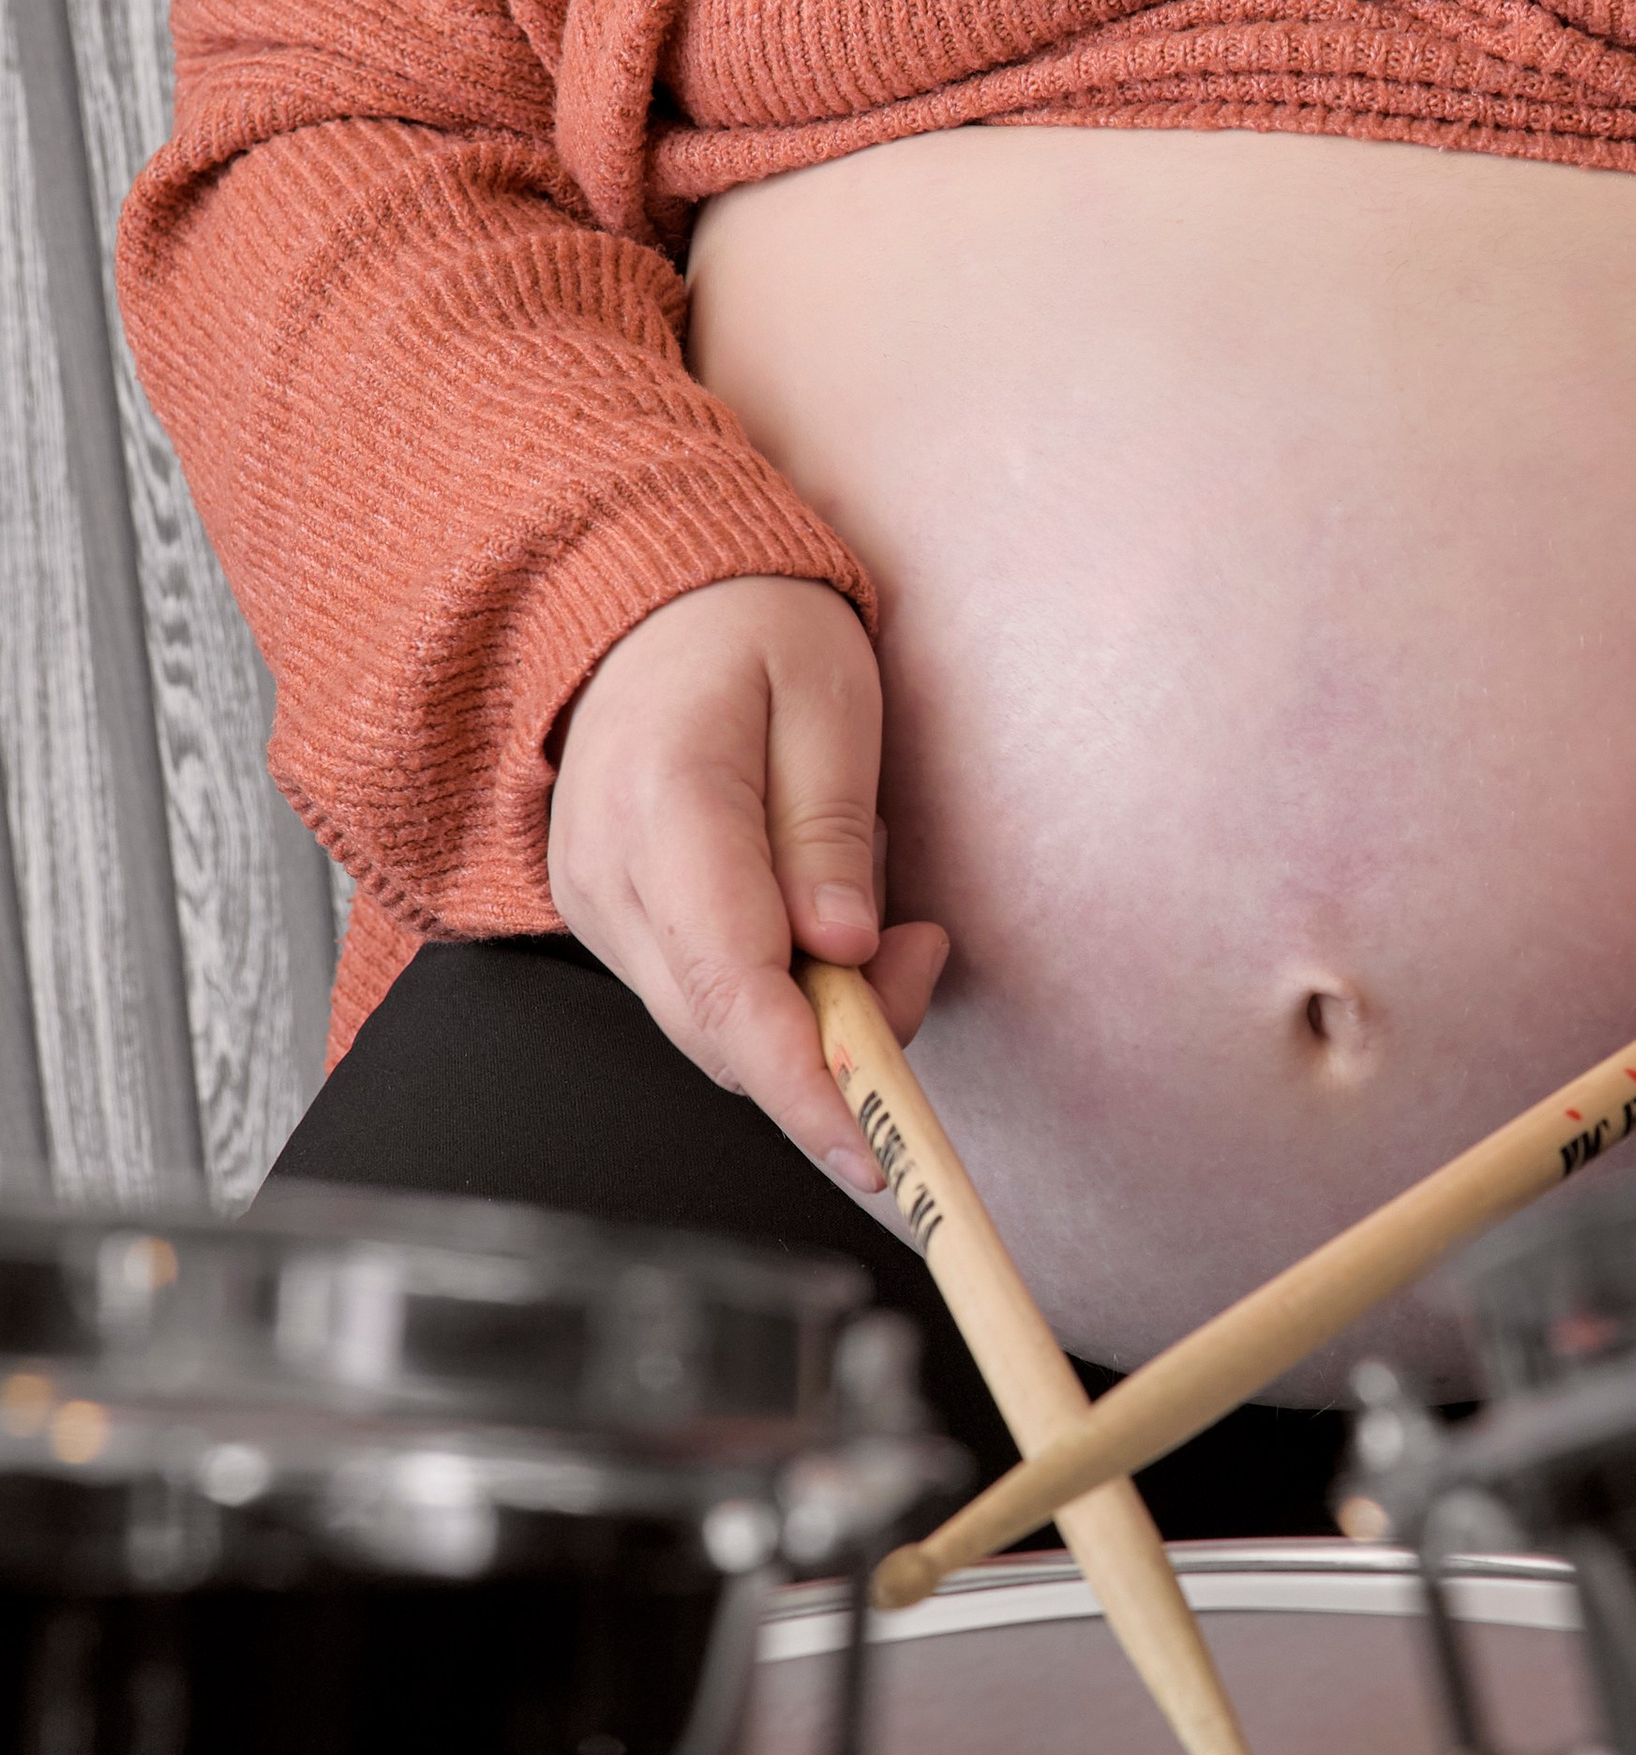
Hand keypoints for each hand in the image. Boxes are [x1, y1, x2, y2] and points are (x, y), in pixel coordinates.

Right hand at [548, 577, 947, 1192]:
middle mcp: (607, 875)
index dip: (806, 1084)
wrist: (644, 605)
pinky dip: (776, 991)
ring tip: (873, 912)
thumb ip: (833, 829)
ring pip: (714, 1029)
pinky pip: (701, 996)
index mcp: (667, 807)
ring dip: (815, 1013)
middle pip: (725, 1032)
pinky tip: (815, 918)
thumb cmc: (750, 633)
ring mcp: (594, 906)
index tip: (875, 1149)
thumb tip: (843, 949)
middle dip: (843, 1040)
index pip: (732, 988)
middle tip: (922, 947)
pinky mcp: (608, 922)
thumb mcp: (829, 700)